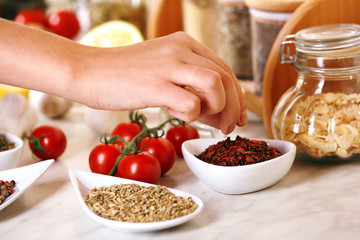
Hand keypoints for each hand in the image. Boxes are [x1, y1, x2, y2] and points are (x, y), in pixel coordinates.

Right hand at [74, 32, 247, 133]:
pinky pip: (190, 102)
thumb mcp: (162, 70)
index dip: (236, 95)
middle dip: (234, 106)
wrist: (87, 71)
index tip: (236, 115)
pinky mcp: (154, 85)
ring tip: (208, 122)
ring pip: (215, 84)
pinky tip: (177, 113)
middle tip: (229, 126)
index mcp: (184, 43)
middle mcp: (180, 49)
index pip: (224, 68)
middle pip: (226, 77)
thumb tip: (216, 110)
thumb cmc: (123, 75)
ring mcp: (167, 65)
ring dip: (220, 108)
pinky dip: (192, 114)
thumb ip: (189, 84)